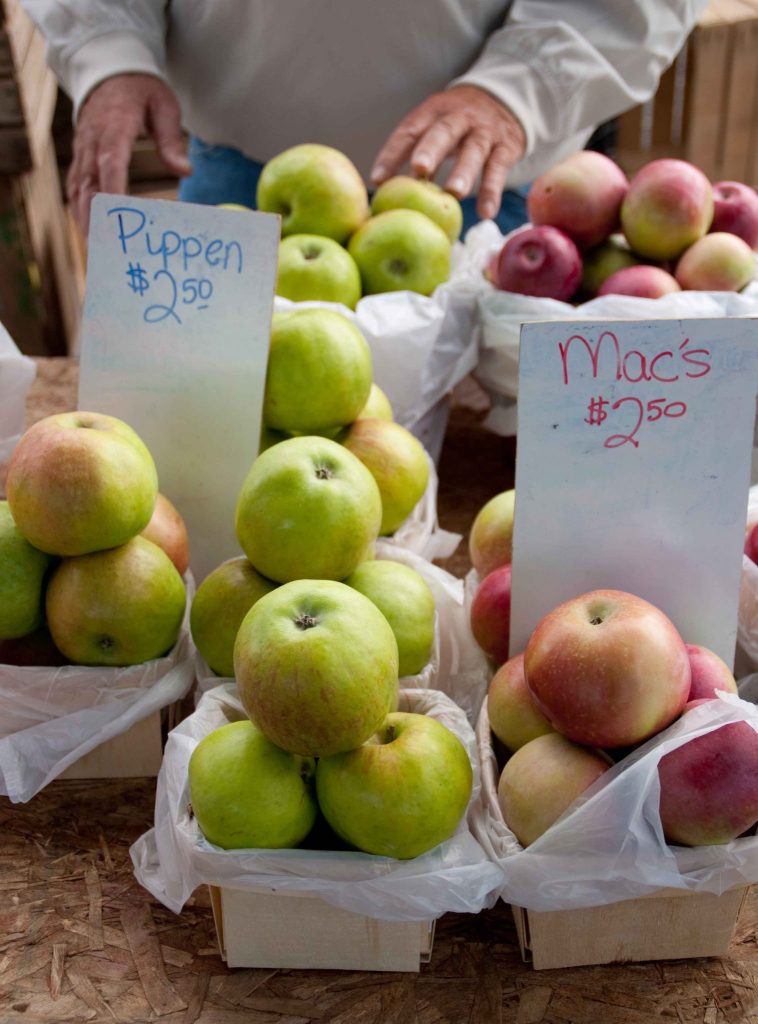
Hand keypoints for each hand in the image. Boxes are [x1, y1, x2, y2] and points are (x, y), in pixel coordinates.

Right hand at [68, 73, 191, 234]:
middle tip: (107, 247)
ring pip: (79, 188)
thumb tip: (185, 172)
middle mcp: (93, 140)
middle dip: (96, 217)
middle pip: (90, 182)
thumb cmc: (142, 91)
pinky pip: (76, 185)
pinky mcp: (80, 156)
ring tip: (97, 249)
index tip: (121, 215)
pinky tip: (89, 231)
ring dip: (86, 218)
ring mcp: (83, 149)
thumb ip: (172, 141)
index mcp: (115, 125)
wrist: (110, 71)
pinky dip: (80, 209)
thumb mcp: (165, 108)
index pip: (111, 161)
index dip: (113, 189)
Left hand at [371, 84, 525, 219]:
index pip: (410, 130)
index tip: (378, 179)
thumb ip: (414, 152)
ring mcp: (484, 131)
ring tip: (455, 193)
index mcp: (433, 112)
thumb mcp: (434, 127)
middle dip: (431, 150)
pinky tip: (486, 213)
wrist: (503, 100)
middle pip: (443, 131)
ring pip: (474, 149)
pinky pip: (499, 168)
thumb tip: (385, 189)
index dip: (393, 153)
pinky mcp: (506, 146)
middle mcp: (459, 117)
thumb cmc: (456, 125)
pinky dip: (492, 190)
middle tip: (420, 169)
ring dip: (464, 171)